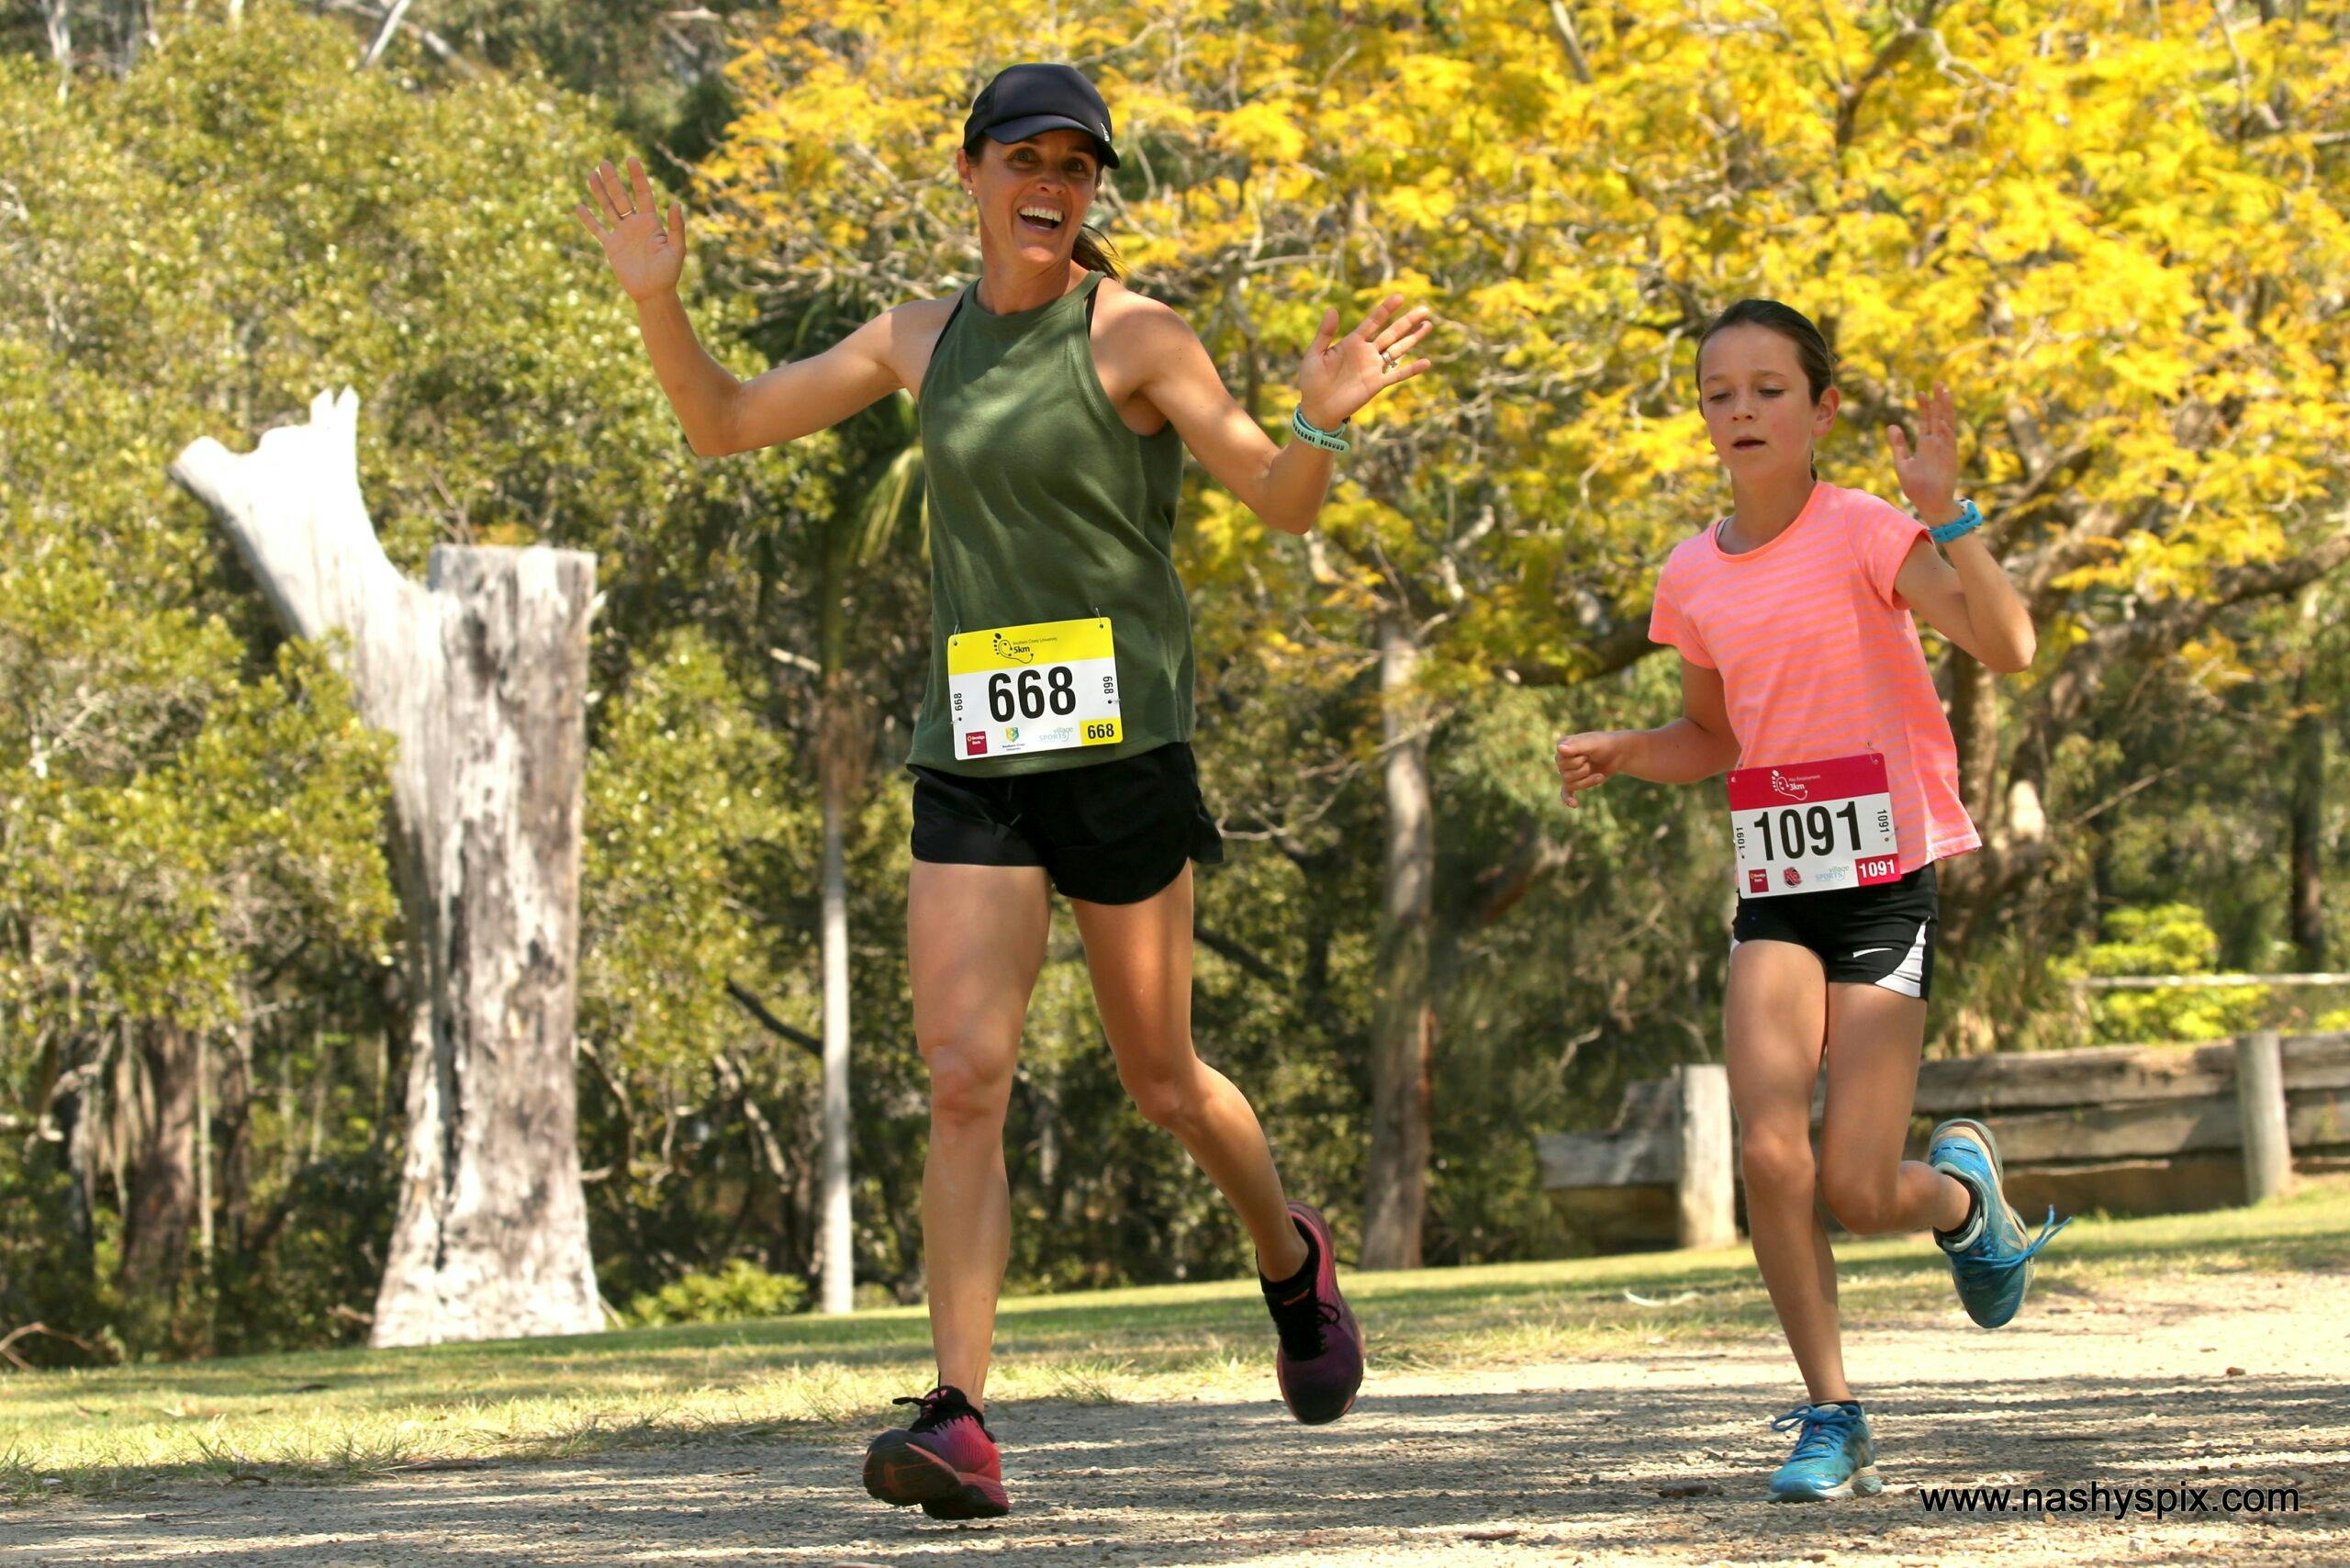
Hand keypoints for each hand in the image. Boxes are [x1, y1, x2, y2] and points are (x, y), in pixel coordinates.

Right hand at [576, 155, 685, 302]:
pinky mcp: (611, 247)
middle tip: (603, 162)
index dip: (637, 177)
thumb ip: (676, 227)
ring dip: (600, 193)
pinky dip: (589, 220)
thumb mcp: (676, 249)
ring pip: (608, 208)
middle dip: (612, 180)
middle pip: (621, 197)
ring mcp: (622, 234)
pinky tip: (580, 206)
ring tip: (591, 174)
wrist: (654, 293)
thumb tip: (676, 203)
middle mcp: (635, 224)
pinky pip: (598, 230)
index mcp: (651, 222)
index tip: (631, 160)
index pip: (643, 194)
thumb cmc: (669, 273)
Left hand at [1297, 293, 1435, 429]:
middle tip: (1424, 309)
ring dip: (1413, 339)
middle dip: (1407, 321)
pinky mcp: (1376, 384)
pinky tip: (1426, 363)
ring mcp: (1373, 368)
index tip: (1399, 297)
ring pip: (1398, 350)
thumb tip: (1332, 309)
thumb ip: (1325, 333)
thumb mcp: (1314, 354)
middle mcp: (1366, 352)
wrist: (1316, 408)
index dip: (1385, 310)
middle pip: (1391, 333)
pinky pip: (1396, 375)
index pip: (1373, 322)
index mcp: (1352, 342)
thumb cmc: (1312, 380)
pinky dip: (1411, 369)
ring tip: (1427, 325)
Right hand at [1555, 730, 1632, 808]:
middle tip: (1592, 761)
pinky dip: (1568, 799)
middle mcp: (1562, 759)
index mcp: (1562, 745)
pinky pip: (1566, 793)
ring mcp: (1567, 771)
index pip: (1560, 759)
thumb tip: (1559, 749)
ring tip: (1599, 775)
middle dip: (1582, 769)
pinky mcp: (1575, 782)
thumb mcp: (1592, 743)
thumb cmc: (1604, 744)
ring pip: (1569, 783)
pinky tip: (1574, 804)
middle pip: (1564, 773)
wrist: (1618, 753)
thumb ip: (1576, 746)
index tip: (1588, 753)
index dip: (1577, 760)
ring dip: (1587, 781)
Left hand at [1885, 382, 1960, 523]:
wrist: (1929, 505)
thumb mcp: (1902, 463)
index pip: (1925, 420)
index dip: (1924, 407)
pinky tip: (1940, 420)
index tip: (1920, 392)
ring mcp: (1944, 450)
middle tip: (1938, 383)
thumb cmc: (1916, 487)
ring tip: (1944, 393)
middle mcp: (1936, 444)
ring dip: (1946, 410)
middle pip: (1938, 417)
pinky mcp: (1950, 459)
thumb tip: (1892, 425)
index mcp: (1925, 444)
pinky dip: (1944, 431)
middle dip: (1938, 401)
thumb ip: (1898, 445)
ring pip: (1947, 425)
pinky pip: (1949, 442)